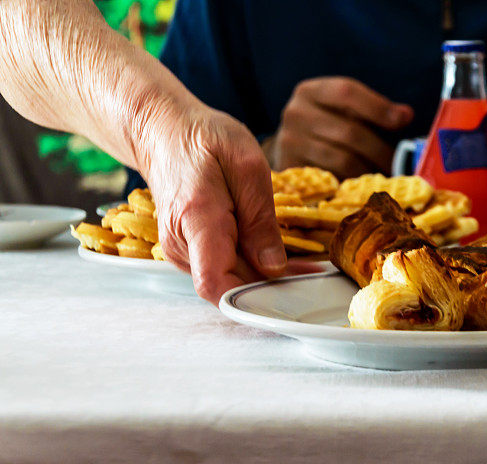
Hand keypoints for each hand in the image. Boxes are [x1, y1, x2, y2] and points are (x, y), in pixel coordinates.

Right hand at [141, 102, 285, 303]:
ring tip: (301, 264)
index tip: (286, 292)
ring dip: (264, 278)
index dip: (251, 298)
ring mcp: (182, 252)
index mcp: (197, 219)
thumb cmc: (206, 142)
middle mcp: (182, 245)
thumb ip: (260, 219)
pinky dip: (251, 266)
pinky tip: (274, 254)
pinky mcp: (190, 253)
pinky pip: (223, 269)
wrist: (165, 135)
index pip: (215, 282)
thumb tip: (273, 267)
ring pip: (228, 280)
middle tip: (313, 273)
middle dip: (272, 286)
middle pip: (229, 286)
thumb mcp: (247, 166)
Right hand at [264, 76, 412, 176]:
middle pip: (349, 132)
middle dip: (380, 150)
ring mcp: (290, 143)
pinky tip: (362, 184)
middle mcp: (295, 113)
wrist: (289, 147)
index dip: (378, 106)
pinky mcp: (291, 170)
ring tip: (383, 174)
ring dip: (369, 170)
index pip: (347, 92)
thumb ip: (373, 110)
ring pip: (342, 160)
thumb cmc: (326, 125)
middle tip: (398, 163)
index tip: (404, 120)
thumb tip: (406, 115)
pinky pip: (332, 180)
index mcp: (311, 91)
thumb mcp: (343, 110)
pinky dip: (352, 183)